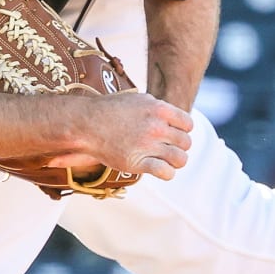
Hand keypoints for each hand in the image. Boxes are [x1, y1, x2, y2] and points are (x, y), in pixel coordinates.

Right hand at [45, 93, 193, 180]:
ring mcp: (148, 145)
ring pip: (180, 159)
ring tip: (164, 160)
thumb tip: (170, 114)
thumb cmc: (109, 110)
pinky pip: (166, 172)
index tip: (173, 134)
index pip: (188, 124)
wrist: (86, 122)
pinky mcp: (138, 163)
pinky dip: (166, 173)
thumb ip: (156, 107)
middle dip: (178, 147)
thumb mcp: (137, 99)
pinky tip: (157, 170)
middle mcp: (157, 127)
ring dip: (175, 162)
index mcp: (159, 109)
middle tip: (166, 149)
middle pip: (186, 143)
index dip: (182, 131)